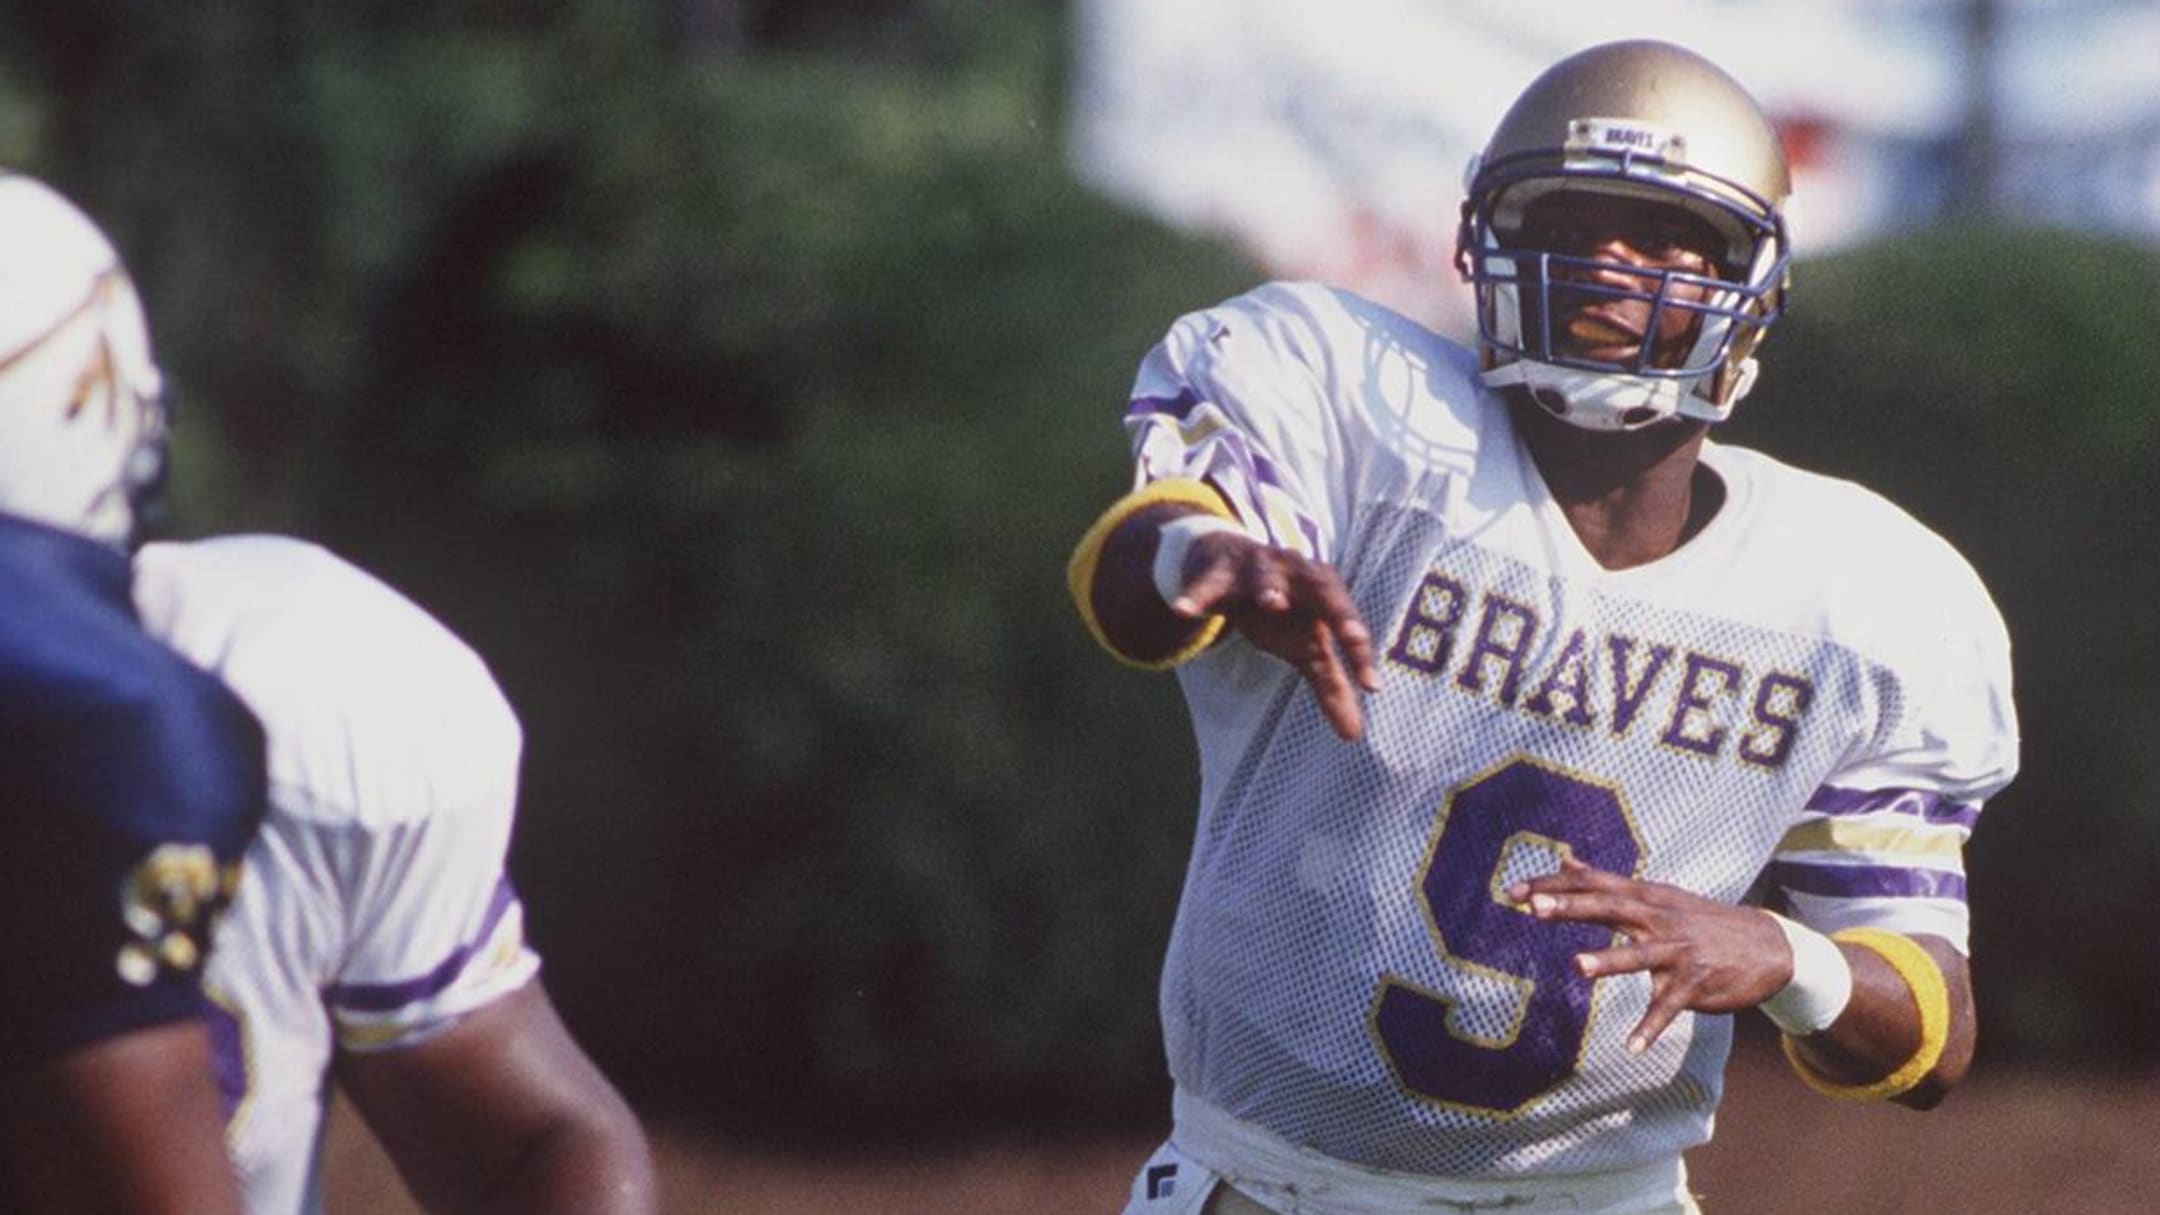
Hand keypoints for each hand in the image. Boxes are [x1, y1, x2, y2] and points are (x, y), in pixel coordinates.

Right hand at [1168, 531, 1380, 739]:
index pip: (1347, 622)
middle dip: (1336, 607)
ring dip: (1269, 586)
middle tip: (1352, 633)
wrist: (1226, 563)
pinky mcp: (1217, 572)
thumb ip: (1331, 686)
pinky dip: (1195, 595)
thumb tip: (1353, 735)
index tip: (1371, 686)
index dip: (1360, 653)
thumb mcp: (1306, 646)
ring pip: (1264, 574)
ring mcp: (1256, 568)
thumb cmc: (1280, 609)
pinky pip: (1206, 585)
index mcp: (1323, 591)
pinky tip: (1182, 611)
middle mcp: (1296, 573)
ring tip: (1273, 603)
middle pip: (1323, 586)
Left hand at [1508, 857, 1790, 1053]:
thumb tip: (1566, 860)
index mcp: (1646, 898)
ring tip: (1577, 966)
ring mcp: (1679, 953)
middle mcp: (1660, 920)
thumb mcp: (1657, 895)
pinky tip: (1631, 1047)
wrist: (1770, 945)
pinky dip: (1651, 1027)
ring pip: (1640, 955)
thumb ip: (1608, 882)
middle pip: (1612, 908)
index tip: (1515, 890)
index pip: (1594, 885)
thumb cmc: (1701, 920)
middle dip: (1574, 908)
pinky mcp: (1695, 985)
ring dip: (1610, 961)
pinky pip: (1669, 1008)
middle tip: (1535, 909)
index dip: (1555, 886)